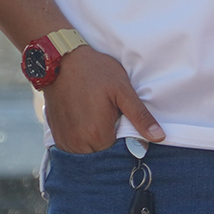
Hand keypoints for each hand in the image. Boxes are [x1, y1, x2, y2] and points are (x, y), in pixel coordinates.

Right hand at [43, 47, 162, 151]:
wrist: (60, 60)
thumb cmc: (95, 72)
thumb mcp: (123, 91)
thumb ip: (140, 117)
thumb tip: (159, 137)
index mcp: (96, 135)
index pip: (119, 152)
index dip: (126, 139)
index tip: (124, 121)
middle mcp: (77, 143)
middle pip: (102, 153)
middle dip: (110, 140)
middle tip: (112, 116)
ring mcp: (63, 139)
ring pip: (87, 152)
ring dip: (95, 141)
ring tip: (98, 117)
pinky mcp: (55, 133)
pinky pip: (72, 146)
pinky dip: (82, 139)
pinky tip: (86, 120)